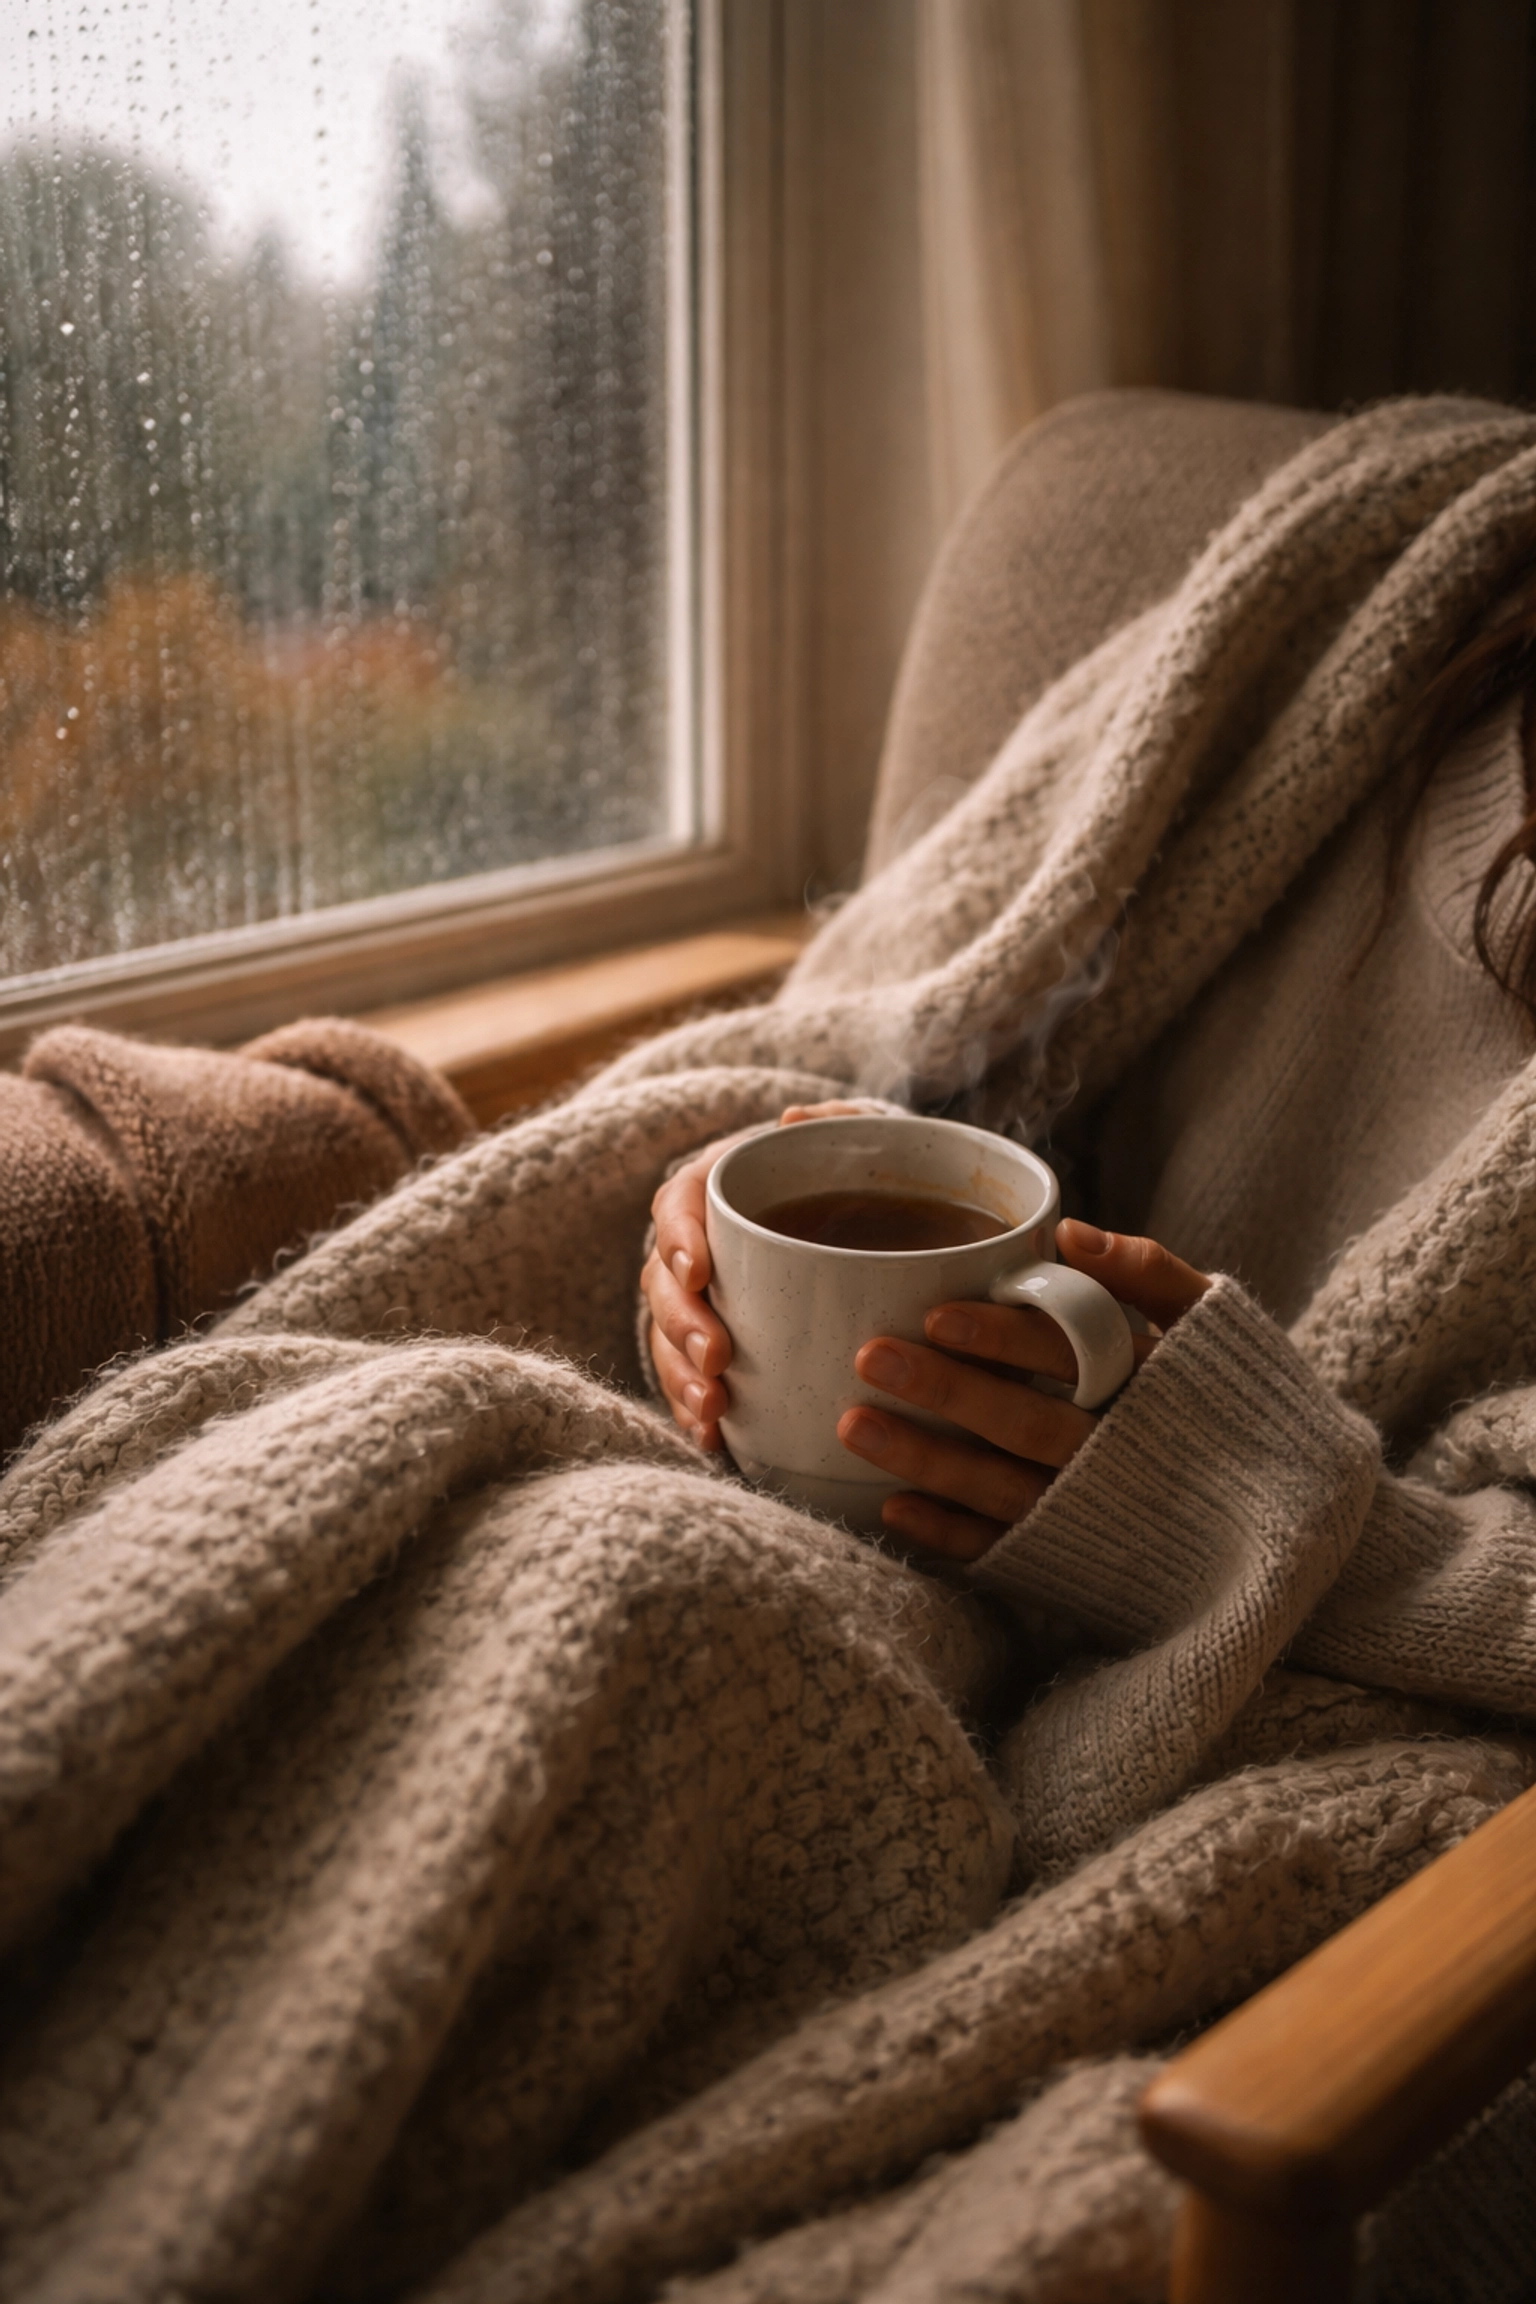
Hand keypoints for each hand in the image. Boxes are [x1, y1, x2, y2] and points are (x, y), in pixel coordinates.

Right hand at [642, 1102, 881, 1448]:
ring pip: (667, 1338)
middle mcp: (696, 1246)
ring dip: (682, 1376)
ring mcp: (701, 1301)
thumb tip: (795, 1119)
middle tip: (715, 1357)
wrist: (866, 1214)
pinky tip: (715, 1440)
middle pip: (663, 1283)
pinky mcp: (716, 1346)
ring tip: (713, 1411)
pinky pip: (691, 1380)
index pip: (677, 1205)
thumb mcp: (854, 1141)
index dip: (678, 1238)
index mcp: (716, 1189)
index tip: (698, 1270)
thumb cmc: (852, 1173)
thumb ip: (834, 1125)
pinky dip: (695, 1410)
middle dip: (681, 1324)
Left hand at [838, 1223, 1210, 1561]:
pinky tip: (892, 1509)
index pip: (1073, 1358)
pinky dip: (952, 1536)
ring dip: (930, 1463)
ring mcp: (1100, 1517)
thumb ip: (1153, 1275)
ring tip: (854, 1427)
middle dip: (948, 1394)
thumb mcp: (1217, 1328)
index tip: (939, 1316)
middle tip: (870, 1358)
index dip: (1008, 1339)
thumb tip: (1068, 1233)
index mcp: (1157, 1386)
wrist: (1289, 1526)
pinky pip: (1010, 1554)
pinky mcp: (1081, 1564)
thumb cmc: (1234, 1402)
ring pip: (1008, 1492)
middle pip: (1030, 1425)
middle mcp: (1128, 1455)